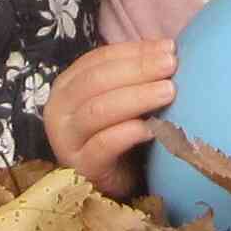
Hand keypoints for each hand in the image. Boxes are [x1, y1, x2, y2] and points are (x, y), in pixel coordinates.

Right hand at [46, 39, 177, 196]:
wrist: (110, 182)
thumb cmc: (117, 132)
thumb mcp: (121, 98)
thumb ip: (135, 75)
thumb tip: (169, 49)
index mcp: (68, 85)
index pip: (98, 59)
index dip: (135, 51)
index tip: (169, 48)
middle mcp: (59, 110)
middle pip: (97, 81)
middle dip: (138, 70)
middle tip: (171, 66)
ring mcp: (66, 140)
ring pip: (98, 111)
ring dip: (136, 97)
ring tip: (169, 92)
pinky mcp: (81, 167)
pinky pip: (102, 146)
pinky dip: (128, 133)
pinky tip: (152, 128)